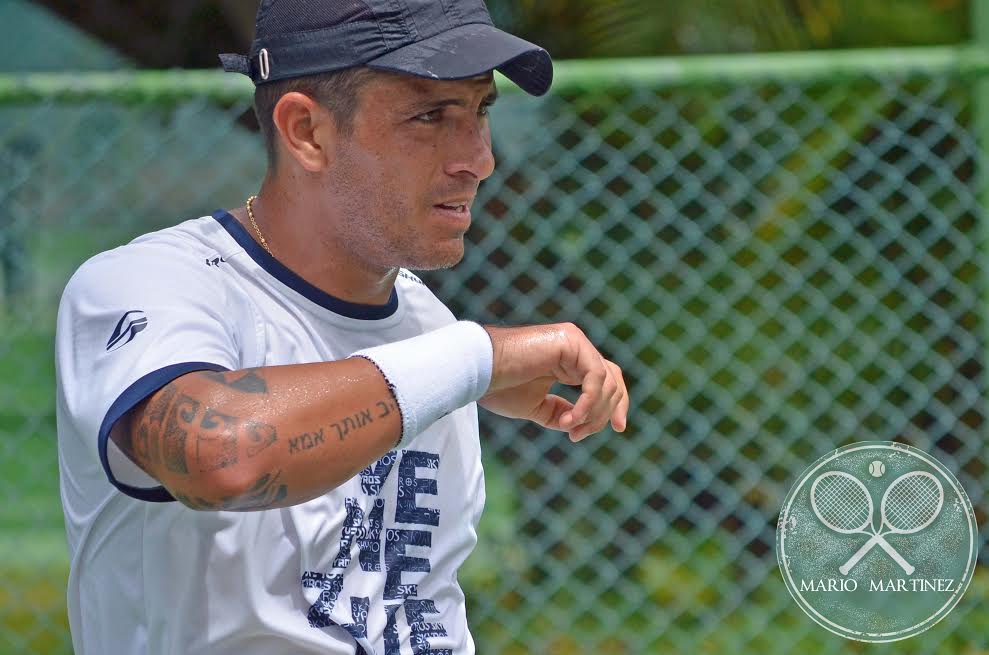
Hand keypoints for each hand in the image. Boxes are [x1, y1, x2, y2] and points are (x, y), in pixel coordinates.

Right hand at [478, 323, 627, 441]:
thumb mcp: (537, 407)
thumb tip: (582, 423)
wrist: (477, 372)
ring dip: (593, 413)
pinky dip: (587, 403)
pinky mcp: (570, 342)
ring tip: (568, 430)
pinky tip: (569, 420)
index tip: (618, 429)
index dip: (616, 405)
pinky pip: (595, 377)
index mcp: (568, 360)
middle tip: (580, 435)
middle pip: (613, 381)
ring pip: (607, 382)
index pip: (606, 380)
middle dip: (607, 413)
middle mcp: (575, 347)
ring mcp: (574, 342)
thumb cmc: (498, 387)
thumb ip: (562, 412)